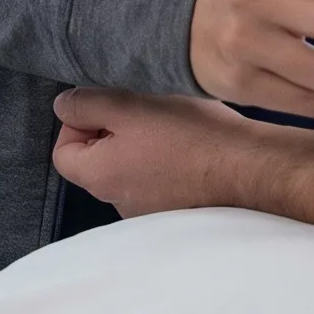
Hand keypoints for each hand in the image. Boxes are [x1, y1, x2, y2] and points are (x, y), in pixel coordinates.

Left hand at [52, 87, 275, 216]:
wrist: (249, 169)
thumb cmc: (189, 137)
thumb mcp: (127, 105)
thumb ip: (85, 104)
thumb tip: (65, 106)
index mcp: (99, 178)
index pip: (64, 152)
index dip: (79, 121)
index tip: (108, 104)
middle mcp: (120, 202)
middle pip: (99, 160)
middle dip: (115, 129)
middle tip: (143, 108)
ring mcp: (152, 209)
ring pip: (133, 167)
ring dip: (145, 143)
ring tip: (172, 123)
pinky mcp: (181, 208)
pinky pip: (162, 178)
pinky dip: (170, 159)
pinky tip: (192, 142)